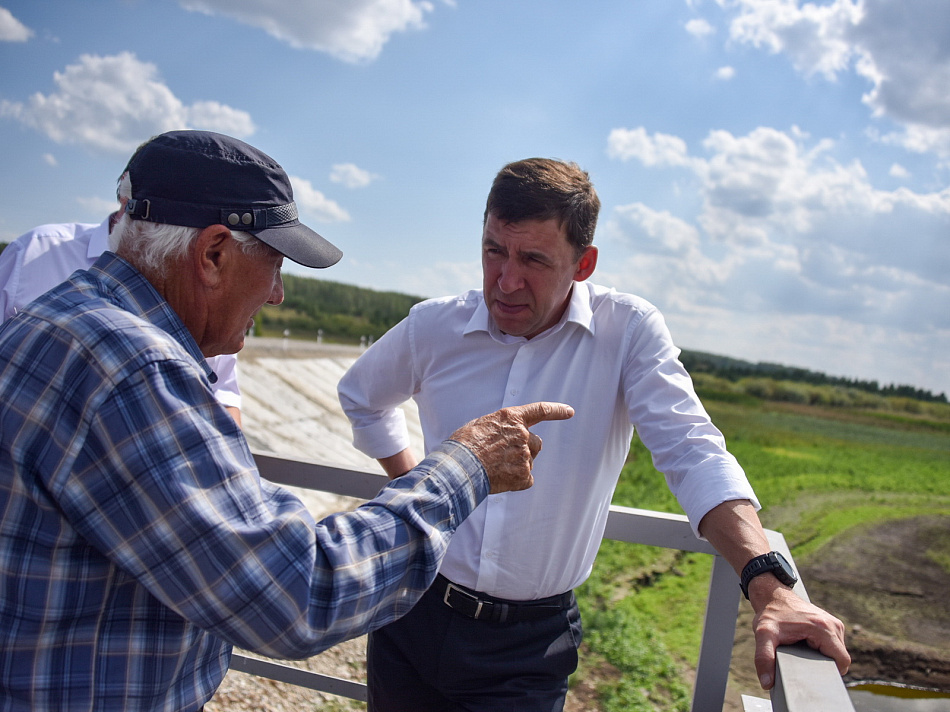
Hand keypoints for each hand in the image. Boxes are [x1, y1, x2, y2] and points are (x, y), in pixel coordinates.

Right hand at [450, 402, 573, 493]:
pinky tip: (500, 479)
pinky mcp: (523, 476)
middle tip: (505, 456)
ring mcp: (525, 455)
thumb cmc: (464, 446)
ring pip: (529, 462)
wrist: (459, 467)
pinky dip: (516, 481)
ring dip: (517, 465)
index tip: (570, 412)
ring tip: (495, 467)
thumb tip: (504, 437)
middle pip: (536, 443)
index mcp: (512, 418)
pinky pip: (526, 479)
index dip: (557, 411)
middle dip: (526, 449)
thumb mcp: (480, 425)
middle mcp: (522, 435)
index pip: (540, 411)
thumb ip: (500, 428)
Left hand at [750, 581, 850, 688]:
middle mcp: (833, 624)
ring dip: (823, 656)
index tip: (812, 672)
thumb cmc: (770, 613)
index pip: (842, 661)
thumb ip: (764, 658)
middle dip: (824, 664)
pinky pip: (833, 645)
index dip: (830, 671)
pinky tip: (808, 647)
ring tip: (804, 653)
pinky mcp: (830, 624)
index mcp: (824, 628)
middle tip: (802, 661)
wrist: (772, 595)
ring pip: (837, 652)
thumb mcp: (763, 634)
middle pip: (840, 658)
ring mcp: (833, 623)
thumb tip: (767, 682)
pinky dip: (823, 649)